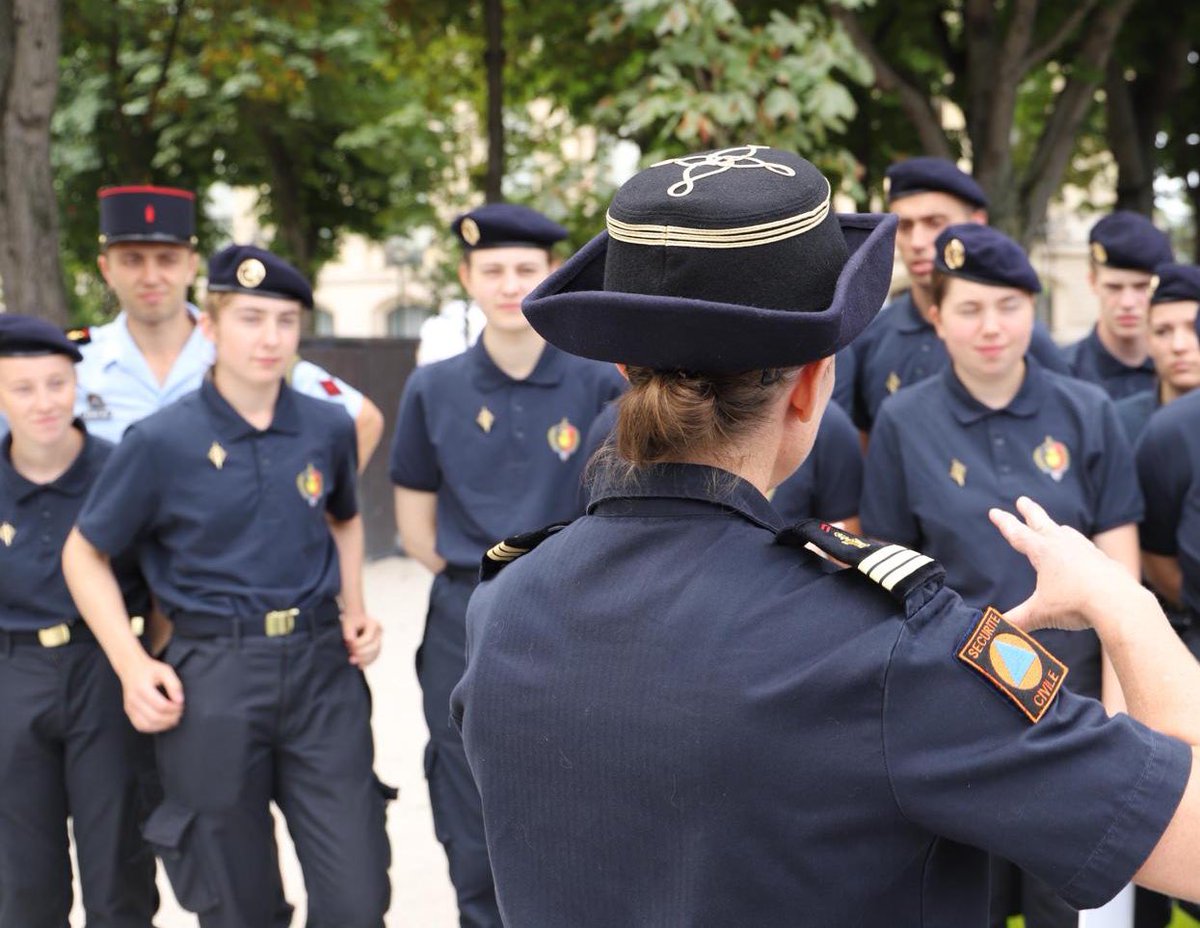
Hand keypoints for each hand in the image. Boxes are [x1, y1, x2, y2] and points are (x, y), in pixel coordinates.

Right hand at [119, 655, 183, 732]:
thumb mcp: (166, 671)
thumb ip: (174, 685)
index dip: (174, 709)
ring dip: (163, 725)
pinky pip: (140, 726)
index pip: (161, 706)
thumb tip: (180, 701)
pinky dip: (154, 728)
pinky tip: (163, 722)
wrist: (131, 668)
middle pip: (154, 717)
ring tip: (174, 719)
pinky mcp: (129, 712)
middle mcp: (133, 700)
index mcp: (142, 688)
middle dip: (171, 718)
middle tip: (180, 712)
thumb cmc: (150, 669)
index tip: (181, 705)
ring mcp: (129, 707)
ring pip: (147, 725)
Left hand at [342, 612, 382, 667]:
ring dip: (364, 659)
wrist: (355, 619)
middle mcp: (379, 632)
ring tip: (352, 660)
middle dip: (361, 653)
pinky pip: (374, 656)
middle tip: (350, 654)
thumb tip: (351, 643)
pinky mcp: (377, 647)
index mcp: (374, 624)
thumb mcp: (348, 624)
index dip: (358, 644)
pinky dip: (367, 662)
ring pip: (376, 653)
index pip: (368, 638)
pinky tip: (360, 665)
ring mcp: (379, 640)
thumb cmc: (351, 621)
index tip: (348, 644)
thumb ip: (349, 633)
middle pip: (374, 647)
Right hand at [989, 496, 1143, 632]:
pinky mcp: (1103, 561)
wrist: (1118, 602)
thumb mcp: (1040, 614)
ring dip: (1056, 528)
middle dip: (1029, 511)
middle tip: (1022, 500)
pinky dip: (1080, 547)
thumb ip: (1017, 621)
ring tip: (1055, 527)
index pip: (1017, 534)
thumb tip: (995, 631)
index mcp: (1043, 552)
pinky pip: (1087, 549)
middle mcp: (1063, 545)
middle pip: (1042, 522)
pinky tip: (1084, 553)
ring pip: (1067, 533)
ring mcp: (1085, 550)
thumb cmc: (1075, 604)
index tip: (994, 511)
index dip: (1004, 523)